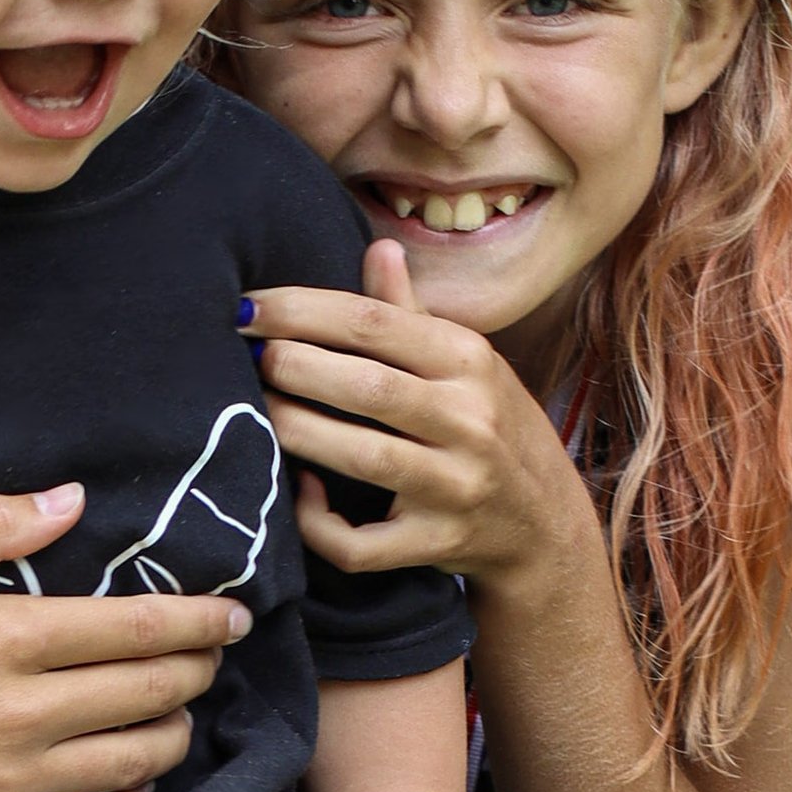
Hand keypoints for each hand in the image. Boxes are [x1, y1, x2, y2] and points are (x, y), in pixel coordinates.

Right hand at [0, 483, 251, 791]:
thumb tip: (71, 501)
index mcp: (0, 639)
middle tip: (206, 656)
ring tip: (171, 711)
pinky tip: (126, 778)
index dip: (200, 621)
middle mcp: (19, 718)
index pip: (141, 630)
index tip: (232, 615)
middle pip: (156, 695)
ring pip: (139, 763)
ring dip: (174, 733)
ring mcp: (7, 787)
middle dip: (198, 671)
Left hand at [242, 239, 593, 590]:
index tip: (248, 306)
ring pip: (364, 458)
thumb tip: (379, 246)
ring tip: (255, 410)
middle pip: (367, 386)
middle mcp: (470, 420)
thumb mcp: (469, 365)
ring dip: (296, 431)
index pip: (374, 322)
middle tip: (246, 357)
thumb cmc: (493, 429)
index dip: (301, 310)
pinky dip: (317, 522)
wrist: (546, 526)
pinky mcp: (437, 545)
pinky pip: (360, 543)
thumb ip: (413, 314)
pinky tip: (300, 490)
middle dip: (293, 366)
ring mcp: (456, 487)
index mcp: (470, 361)